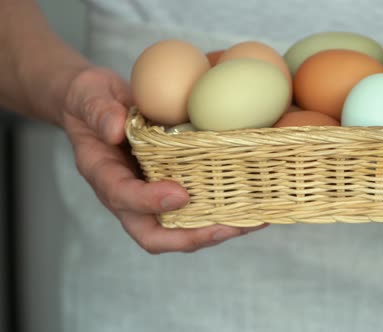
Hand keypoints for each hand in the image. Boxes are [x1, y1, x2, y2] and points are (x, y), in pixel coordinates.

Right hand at [62, 66, 264, 253]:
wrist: (98, 104)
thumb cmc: (92, 100)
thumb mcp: (89, 95)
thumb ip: (99, 110)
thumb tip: (115, 129)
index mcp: (103, 174)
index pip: (122, 197)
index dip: (150, 202)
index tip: (180, 194)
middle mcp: (127, 195)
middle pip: (155, 234)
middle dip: (193, 236)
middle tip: (230, 227)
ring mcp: (150, 195)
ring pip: (180, 230)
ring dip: (216, 230)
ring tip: (253, 221)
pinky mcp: (170, 187)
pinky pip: (194, 210)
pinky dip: (221, 212)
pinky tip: (252, 203)